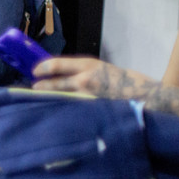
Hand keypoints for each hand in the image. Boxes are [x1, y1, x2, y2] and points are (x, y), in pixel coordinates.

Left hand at [32, 56, 158, 100]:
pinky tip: (56, 113)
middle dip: (42, 87)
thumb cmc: (122, 81)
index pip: (57, 65)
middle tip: (34, 89)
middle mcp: (85, 79)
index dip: (43, 68)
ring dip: (50, 99)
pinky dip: (62, 110)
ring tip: (41, 101)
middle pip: (55, 84)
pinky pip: (70, 110)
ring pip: (60, 98)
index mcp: (88, 65)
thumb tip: (57, 75)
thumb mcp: (101, 69)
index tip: (34, 72)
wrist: (145, 96)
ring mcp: (86, 97)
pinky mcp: (89, 110)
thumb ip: (82, 72)